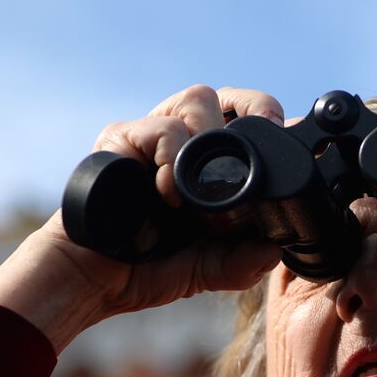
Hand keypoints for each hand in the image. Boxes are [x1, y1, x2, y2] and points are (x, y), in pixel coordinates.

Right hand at [0, 85, 285, 352]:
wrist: (95, 280)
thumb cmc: (146, 267)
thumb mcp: (209, 266)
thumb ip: (244, 259)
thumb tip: (278, 247)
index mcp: (201, 164)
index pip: (238, 118)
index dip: (263, 116)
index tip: (282, 129)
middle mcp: (176, 142)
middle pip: (220, 96)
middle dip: (250, 107)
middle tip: (266, 130)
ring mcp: (147, 136)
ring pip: (196, 99)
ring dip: (211, 138)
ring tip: (202, 189)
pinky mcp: (120, 140)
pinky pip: (161, 130)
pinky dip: (173, 159)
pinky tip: (168, 194)